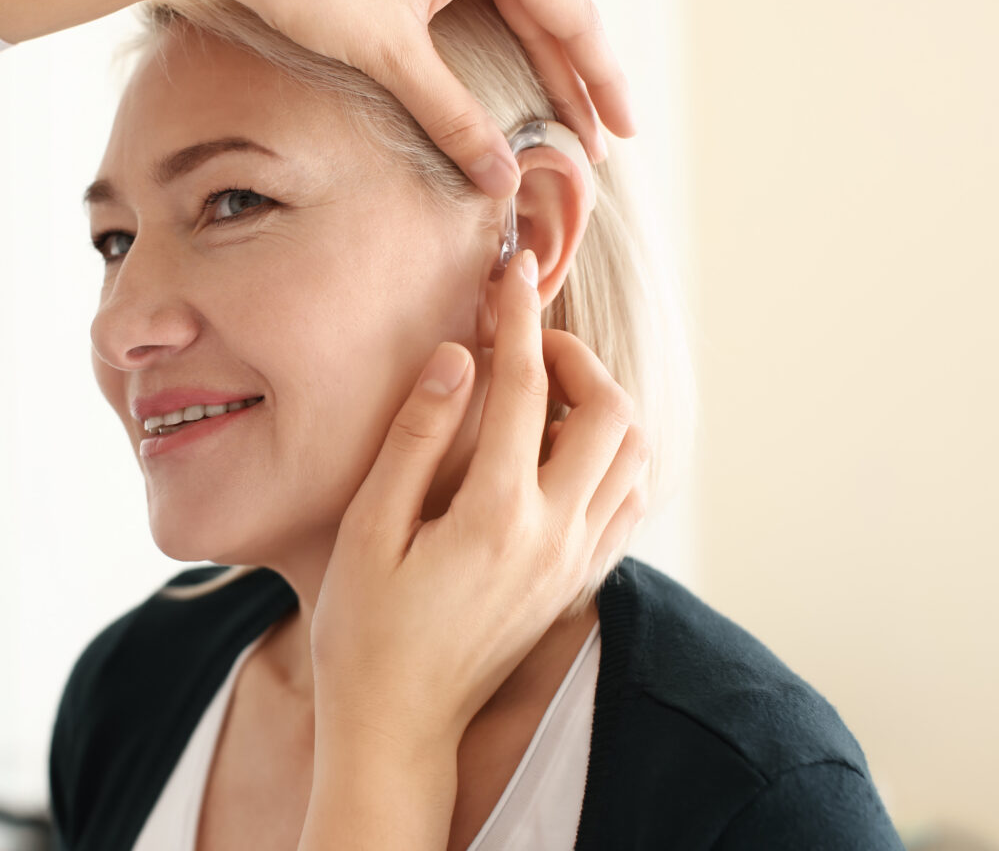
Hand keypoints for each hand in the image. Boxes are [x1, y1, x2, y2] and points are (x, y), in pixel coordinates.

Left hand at [0, 0, 631, 198]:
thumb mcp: (390, 58)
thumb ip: (453, 118)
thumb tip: (501, 181)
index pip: (574, 21)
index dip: (601, 85)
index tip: (621, 138)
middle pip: (558, 0)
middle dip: (577, 72)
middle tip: (597, 137)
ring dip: (548, 37)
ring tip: (575, 89)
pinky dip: (515, 0)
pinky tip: (522, 15)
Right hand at [299, 249, 646, 847]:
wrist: (398, 726)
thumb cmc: (364, 629)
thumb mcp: (367, 530)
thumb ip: (415, 440)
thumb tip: (454, 359)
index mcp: (496, 515)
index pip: (526, 387)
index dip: (517, 318)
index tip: (508, 273)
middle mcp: (553, 536)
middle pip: (612, 414)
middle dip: (575, 359)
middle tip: (524, 344)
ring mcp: (574, 564)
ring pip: (635, 457)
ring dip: (601, 406)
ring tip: (543, 393)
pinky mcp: (575, 584)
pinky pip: (627, 502)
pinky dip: (611, 457)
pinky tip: (560, 452)